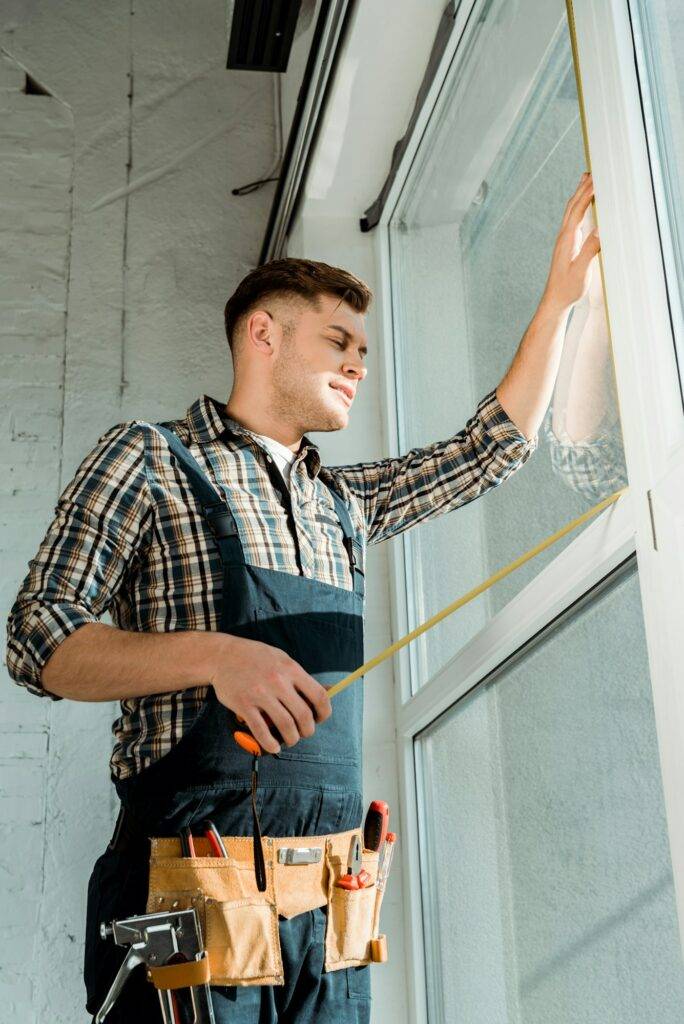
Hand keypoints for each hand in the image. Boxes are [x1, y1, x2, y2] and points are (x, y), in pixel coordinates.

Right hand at [209, 634, 331, 753]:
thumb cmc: (256, 658)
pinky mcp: (244, 705)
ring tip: (290, 740)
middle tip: (303, 732)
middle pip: (304, 715)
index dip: (324, 713)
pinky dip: (270, 744)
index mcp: (291, 669)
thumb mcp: (283, 660)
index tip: (320, 719)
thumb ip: (302, 677)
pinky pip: (261, 731)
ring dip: (291, 739)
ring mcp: (260, 694)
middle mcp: (278, 681)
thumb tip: (330, 692)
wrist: (223, 655)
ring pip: (285, 726)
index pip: (319, 696)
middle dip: (307, 730)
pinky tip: (273, 746)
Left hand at [540, 173, 600, 313]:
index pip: (578, 211)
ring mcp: (564, 241)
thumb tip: (600, 230)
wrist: (555, 301)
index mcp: (567, 240)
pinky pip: (572, 220)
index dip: (587, 194)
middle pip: (573, 206)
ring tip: (585, 181)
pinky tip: (582, 207)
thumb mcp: (581, 271)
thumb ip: (590, 250)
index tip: (596, 179)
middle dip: (583, 188)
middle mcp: (564, 237)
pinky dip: (578, 207)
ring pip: (571, 212)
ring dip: (579, 195)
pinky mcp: (566, 246)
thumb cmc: (568, 289)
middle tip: (592, 172)